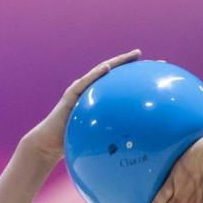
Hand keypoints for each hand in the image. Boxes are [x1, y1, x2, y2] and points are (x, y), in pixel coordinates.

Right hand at [21, 48, 142, 163]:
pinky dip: (95, 75)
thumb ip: (112, 135)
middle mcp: (89, 90)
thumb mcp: (98, 138)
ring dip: (116, 63)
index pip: (118, 83)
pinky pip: (84, 83)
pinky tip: (107, 68)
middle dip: (129, 63)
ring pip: (100, 72)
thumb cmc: (73, 141)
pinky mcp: (70, 95)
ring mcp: (80, 90)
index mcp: (97, 98)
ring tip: (131, 56)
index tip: (153, 71)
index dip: (133, 76)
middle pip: (112, 72)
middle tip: (146, 56)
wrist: (50, 143)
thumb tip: (135, 145)